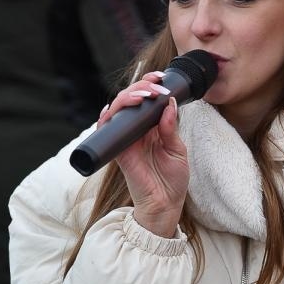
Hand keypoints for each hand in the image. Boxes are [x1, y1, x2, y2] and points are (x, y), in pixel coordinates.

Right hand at [98, 70, 189, 237]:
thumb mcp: (177, 150)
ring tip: (145, 95)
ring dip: (129, 97)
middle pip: (131, 99)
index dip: (150, 84)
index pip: (147, 99)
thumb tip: (168, 103)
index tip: (162, 78)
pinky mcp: (118, 151)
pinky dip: (107, 117)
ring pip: (118, 109)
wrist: (165, 205)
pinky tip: (114, 109)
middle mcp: (137, 130)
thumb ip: (171, 128)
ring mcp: (126, 139)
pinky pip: (106, 129)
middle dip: (143, 87)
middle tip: (156, 88)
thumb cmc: (173, 180)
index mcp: (152, 127)